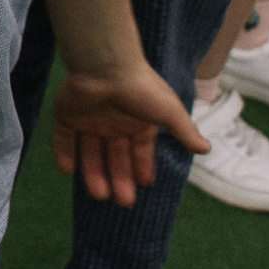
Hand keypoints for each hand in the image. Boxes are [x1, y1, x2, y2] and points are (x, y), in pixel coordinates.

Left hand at [50, 60, 206, 207]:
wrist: (106, 67)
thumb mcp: (169, 111)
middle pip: (115, 155)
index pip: (139, 149)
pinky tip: (67, 170)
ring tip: (100, 196)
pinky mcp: (66, 112)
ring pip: (89, 150)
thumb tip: (206, 148)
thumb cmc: (141, 89)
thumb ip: (185, 131)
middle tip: (123, 202)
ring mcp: (89, 117)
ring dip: (94, 172)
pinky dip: (63, 152)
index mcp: (136, 120)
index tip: (144, 185)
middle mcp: (113, 120)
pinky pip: (63, 136)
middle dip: (120, 178)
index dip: (141, 166)